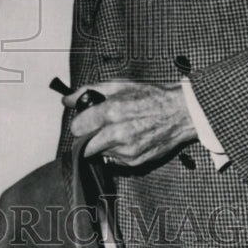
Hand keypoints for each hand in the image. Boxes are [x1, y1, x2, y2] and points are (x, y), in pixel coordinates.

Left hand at [63, 79, 196, 166]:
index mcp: (112, 112)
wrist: (180, 113)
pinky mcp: (134, 162)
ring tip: (117, 130)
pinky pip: (114, 160)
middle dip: (87, 137)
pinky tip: (128, 138)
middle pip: (84, 145)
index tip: (85, 121)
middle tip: (97, 128)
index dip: (79, 123)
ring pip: (98, 153)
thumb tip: (67, 99)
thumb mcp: (119, 86)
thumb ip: (89, 91)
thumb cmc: (152, 97)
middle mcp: (117, 134)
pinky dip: (116, 151)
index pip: (77, 128)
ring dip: (102, 144)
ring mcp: (126, 150)